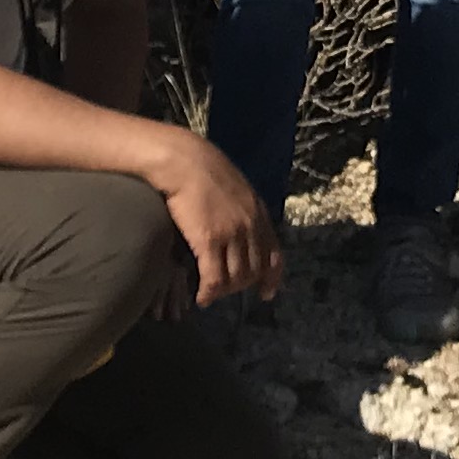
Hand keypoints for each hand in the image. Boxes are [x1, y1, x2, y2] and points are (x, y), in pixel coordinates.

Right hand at [148, 131, 285, 306]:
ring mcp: (231, 234)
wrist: (184, 160)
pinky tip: (202, 298)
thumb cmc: (203, 169)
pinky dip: (209, 293)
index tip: (266, 294)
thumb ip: (244, 210)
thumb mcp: (236, 188)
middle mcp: (250, 226)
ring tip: (211, 293)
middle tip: (225, 289)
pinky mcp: (209, 241)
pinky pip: (214, 278)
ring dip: (224, 291)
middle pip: (254, 270)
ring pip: (236, 278)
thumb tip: (241, 229)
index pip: (274, 254)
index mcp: (258, 212)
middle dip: (241, 286)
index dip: (272, 278)